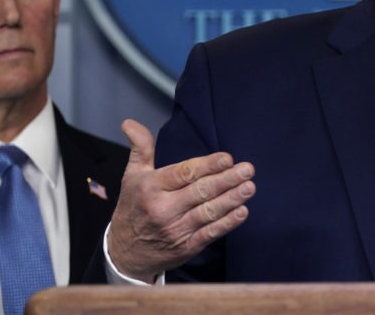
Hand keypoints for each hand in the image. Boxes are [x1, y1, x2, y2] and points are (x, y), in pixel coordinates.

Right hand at [107, 118, 254, 281]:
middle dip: (226, 180)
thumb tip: (130, 122)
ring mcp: (175, 230)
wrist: (125, 253)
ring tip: (249, 187)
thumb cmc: (133, 208)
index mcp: (151, 187)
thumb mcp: (132, 176)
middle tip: (248, 169)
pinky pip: (210, 233)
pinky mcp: (186, 247)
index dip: (207, 166)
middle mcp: (163, 208)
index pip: (183, 173)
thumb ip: (140, 148)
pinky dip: (227, 223)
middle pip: (200, 191)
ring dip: (231, 199)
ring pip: (208, 212)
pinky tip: (242, 212)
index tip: (227, 159)